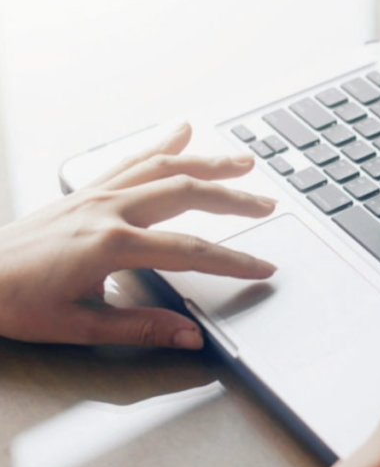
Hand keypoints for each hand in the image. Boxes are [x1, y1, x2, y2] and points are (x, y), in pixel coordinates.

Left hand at [0, 123, 275, 348]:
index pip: (190, 251)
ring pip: (166, 167)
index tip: (263, 266)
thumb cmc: (15, 302)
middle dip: (234, 199)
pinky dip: (163, 144)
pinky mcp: (88, 189)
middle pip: (188, 194)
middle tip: (267, 204)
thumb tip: (190, 335)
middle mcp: (110, 209)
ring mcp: (99, 193)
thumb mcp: (77, 327)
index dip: (233, 260)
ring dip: (209, 162)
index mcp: (110, 245)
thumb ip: (140, 328)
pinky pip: (133, 159)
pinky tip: (183, 131)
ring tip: (243, 161)